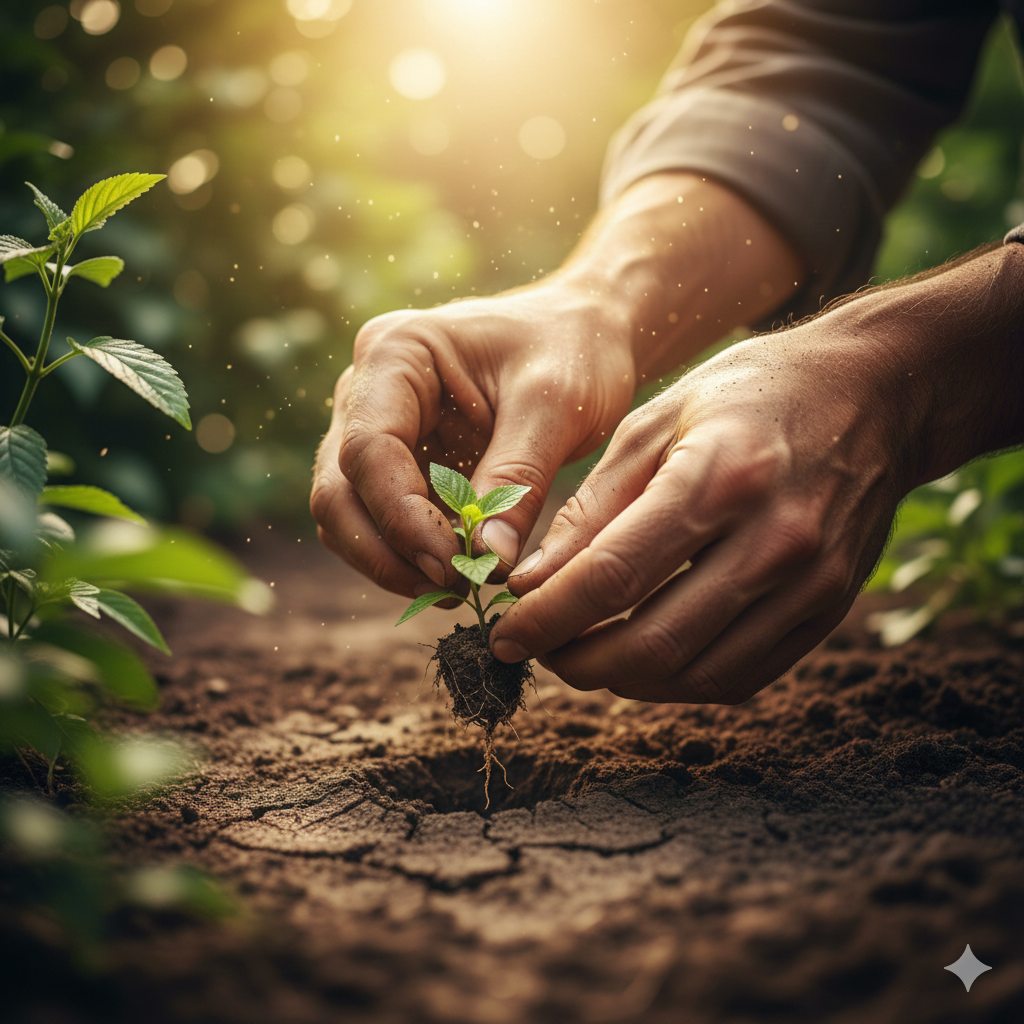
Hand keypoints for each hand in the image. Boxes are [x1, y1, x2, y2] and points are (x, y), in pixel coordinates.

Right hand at [311, 281, 635, 598]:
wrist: (585, 333)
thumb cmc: (572, 349)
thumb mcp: (555, 407)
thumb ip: (517, 481)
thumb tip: (486, 564)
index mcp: (396, 352)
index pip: (368, 448)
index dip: (402, 517)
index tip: (453, 565)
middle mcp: (368, 388)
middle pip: (339, 489)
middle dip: (385, 550)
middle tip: (449, 590)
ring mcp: (376, 425)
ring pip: (348, 512)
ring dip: (391, 560)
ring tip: (456, 589)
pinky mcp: (398, 460)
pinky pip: (380, 518)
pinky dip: (408, 553)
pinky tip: (458, 572)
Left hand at [490, 302, 915, 702]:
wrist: (874, 394)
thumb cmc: (748, 395)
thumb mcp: (656, 423)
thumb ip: (591, 508)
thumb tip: (529, 584)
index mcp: (718, 478)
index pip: (611, 578)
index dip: (546, 619)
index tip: (503, 635)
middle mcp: (774, 540)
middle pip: (653, 643)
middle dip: (576, 662)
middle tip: (537, 650)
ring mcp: (812, 584)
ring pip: (696, 676)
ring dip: (623, 681)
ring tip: (583, 653)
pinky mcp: (830, 609)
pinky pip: (741, 676)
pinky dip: (679, 681)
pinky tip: (644, 658)